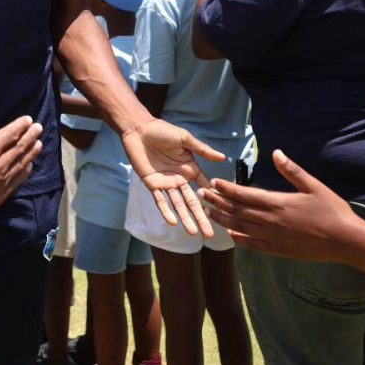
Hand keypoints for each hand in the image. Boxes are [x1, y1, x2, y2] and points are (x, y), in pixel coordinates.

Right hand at [0, 100, 43, 215]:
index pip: (10, 134)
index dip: (20, 126)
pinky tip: (30, 166)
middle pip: (20, 147)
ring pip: (22, 163)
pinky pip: (19, 180)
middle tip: (39, 128)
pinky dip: (26, 170)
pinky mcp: (2, 193)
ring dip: (32, 152)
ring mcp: (2, 180)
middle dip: (31, 136)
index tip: (28, 120)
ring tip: (39, 144)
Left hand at [121, 119, 225, 235]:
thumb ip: (202, 150)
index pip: (205, 187)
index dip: (213, 198)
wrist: (139, 130)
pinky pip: (160, 200)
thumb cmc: (163, 131)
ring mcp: (166, 183)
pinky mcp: (152, 184)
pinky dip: (166, 211)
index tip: (225, 212)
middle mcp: (180, 179)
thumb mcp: (185, 139)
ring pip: (178, 205)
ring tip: (194, 233)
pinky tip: (173, 222)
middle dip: (201, 218)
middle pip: (193, 202)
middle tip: (210, 234)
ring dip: (186, 218)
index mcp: (190, 169)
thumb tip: (223, 158)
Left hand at [200, 149, 363, 261]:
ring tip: (209, 213)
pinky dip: (240, 239)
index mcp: (278, 203)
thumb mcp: (314, 186)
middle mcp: (270, 221)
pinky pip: (253, 245)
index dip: (226, 189)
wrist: (346, 241)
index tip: (213, 182)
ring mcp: (273, 237)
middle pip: (237, 210)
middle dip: (218, 202)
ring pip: (241, 228)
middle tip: (201, 195)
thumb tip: (276, 153)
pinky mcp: (278, 250)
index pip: (244, 194)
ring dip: (224, 220)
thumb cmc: (333, 211)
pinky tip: (231, 235)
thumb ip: (292, 171)